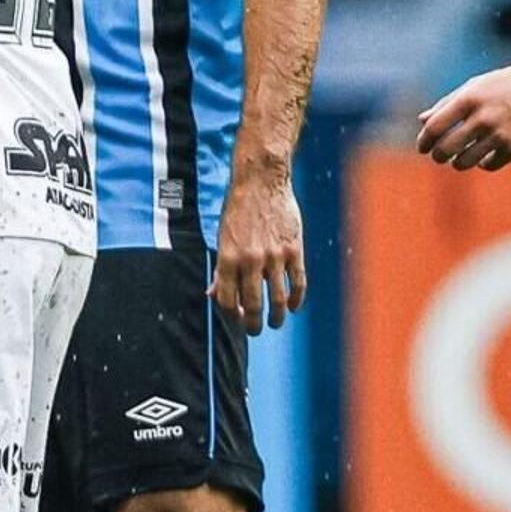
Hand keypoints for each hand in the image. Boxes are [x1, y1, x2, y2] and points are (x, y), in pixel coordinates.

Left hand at [211, 170, 305, 331]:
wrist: (261, 181)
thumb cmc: (238, 210)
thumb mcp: (222, 238)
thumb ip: (221, 269)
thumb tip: (212, 294)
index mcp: (228, 258)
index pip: (228, 300)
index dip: (232, 316)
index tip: (236, 319)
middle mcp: (251, 260)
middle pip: (253, 306)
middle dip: (253, 325)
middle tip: (254, 330)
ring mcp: (275, 256)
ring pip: (277, 300)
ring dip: (276, 317)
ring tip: (274, 322)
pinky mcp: (294, 250)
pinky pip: (298, 283)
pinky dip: (296, 300)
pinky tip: (292, 306)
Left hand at [416, 55, 510, 171]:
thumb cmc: (509, 82)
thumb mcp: (477, 85)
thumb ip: (448, 103)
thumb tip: (422, 121)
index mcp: (469, 99)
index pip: (434, 128)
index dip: (423, 141)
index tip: (422, 147)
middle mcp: (484, 118)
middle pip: (446, 149)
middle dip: (438, 156)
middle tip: (439, 155)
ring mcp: (501, 134)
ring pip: (465, 162)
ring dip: (458, 162)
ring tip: (459, 157)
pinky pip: (489, 165)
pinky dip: (482, 164)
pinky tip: (483, 157)